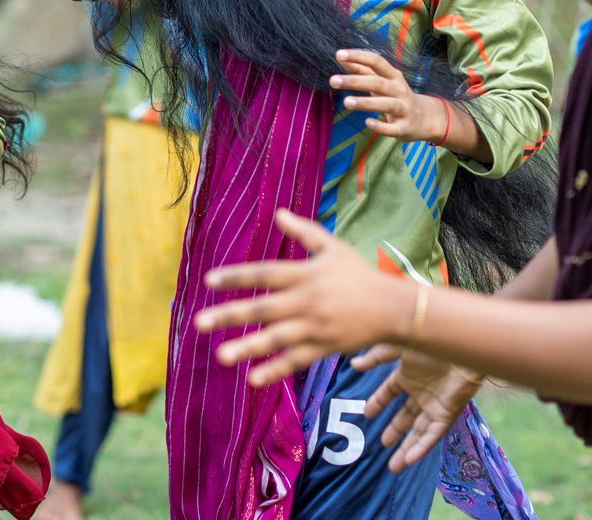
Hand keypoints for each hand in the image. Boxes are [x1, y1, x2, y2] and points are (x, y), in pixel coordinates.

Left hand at [196, 209, 412, 386]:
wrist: (392, 308)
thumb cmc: (360, 274)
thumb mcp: (333, 247)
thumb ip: (304, 231)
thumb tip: (278, 213)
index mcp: (305, 275)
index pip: (264, 274)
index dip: (237, 277)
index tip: (209, 281)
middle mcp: (306, 301)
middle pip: (262, 308)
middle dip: (230, 315)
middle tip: (199, 323)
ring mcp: (314, 327)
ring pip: (275, 338)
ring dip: (247, 346)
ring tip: (220, 356)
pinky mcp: (323, 348)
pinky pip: (295, 361)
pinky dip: (275, 370)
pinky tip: (252, 379)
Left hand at [330, 49, 451, 144]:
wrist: (426, 118)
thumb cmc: (396, 95)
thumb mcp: (382, 80)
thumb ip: (361, 69)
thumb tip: (340, 57)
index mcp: (393, 76)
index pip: (376, 61)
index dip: (359, 57)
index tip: (339, 54)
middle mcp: (400, 90)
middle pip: (377, 82)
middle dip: (355, 81)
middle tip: (333, 80)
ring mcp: (404, 109)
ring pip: (386, 104)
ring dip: (366, 102)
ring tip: (346, 102)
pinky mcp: (404, 127)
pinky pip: (392, 128)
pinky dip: (380, 125)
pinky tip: (367, 122)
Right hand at [354, 345, 482, 471]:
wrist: (461, 350)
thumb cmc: (432, 344)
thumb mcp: (398, 347)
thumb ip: (376, 357)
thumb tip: (354, 366)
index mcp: (408, 375)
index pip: (389, 392)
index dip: (378, 403)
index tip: (366, 414)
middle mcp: (421, 393)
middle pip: (405, 417)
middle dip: (394, 432)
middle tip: (382, 444)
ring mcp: (434, 405)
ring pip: (418, 432)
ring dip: (406, 449)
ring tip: (393, 467)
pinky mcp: (447, 414)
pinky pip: (433, 435)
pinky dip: (422, 448)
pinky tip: (410, 460)